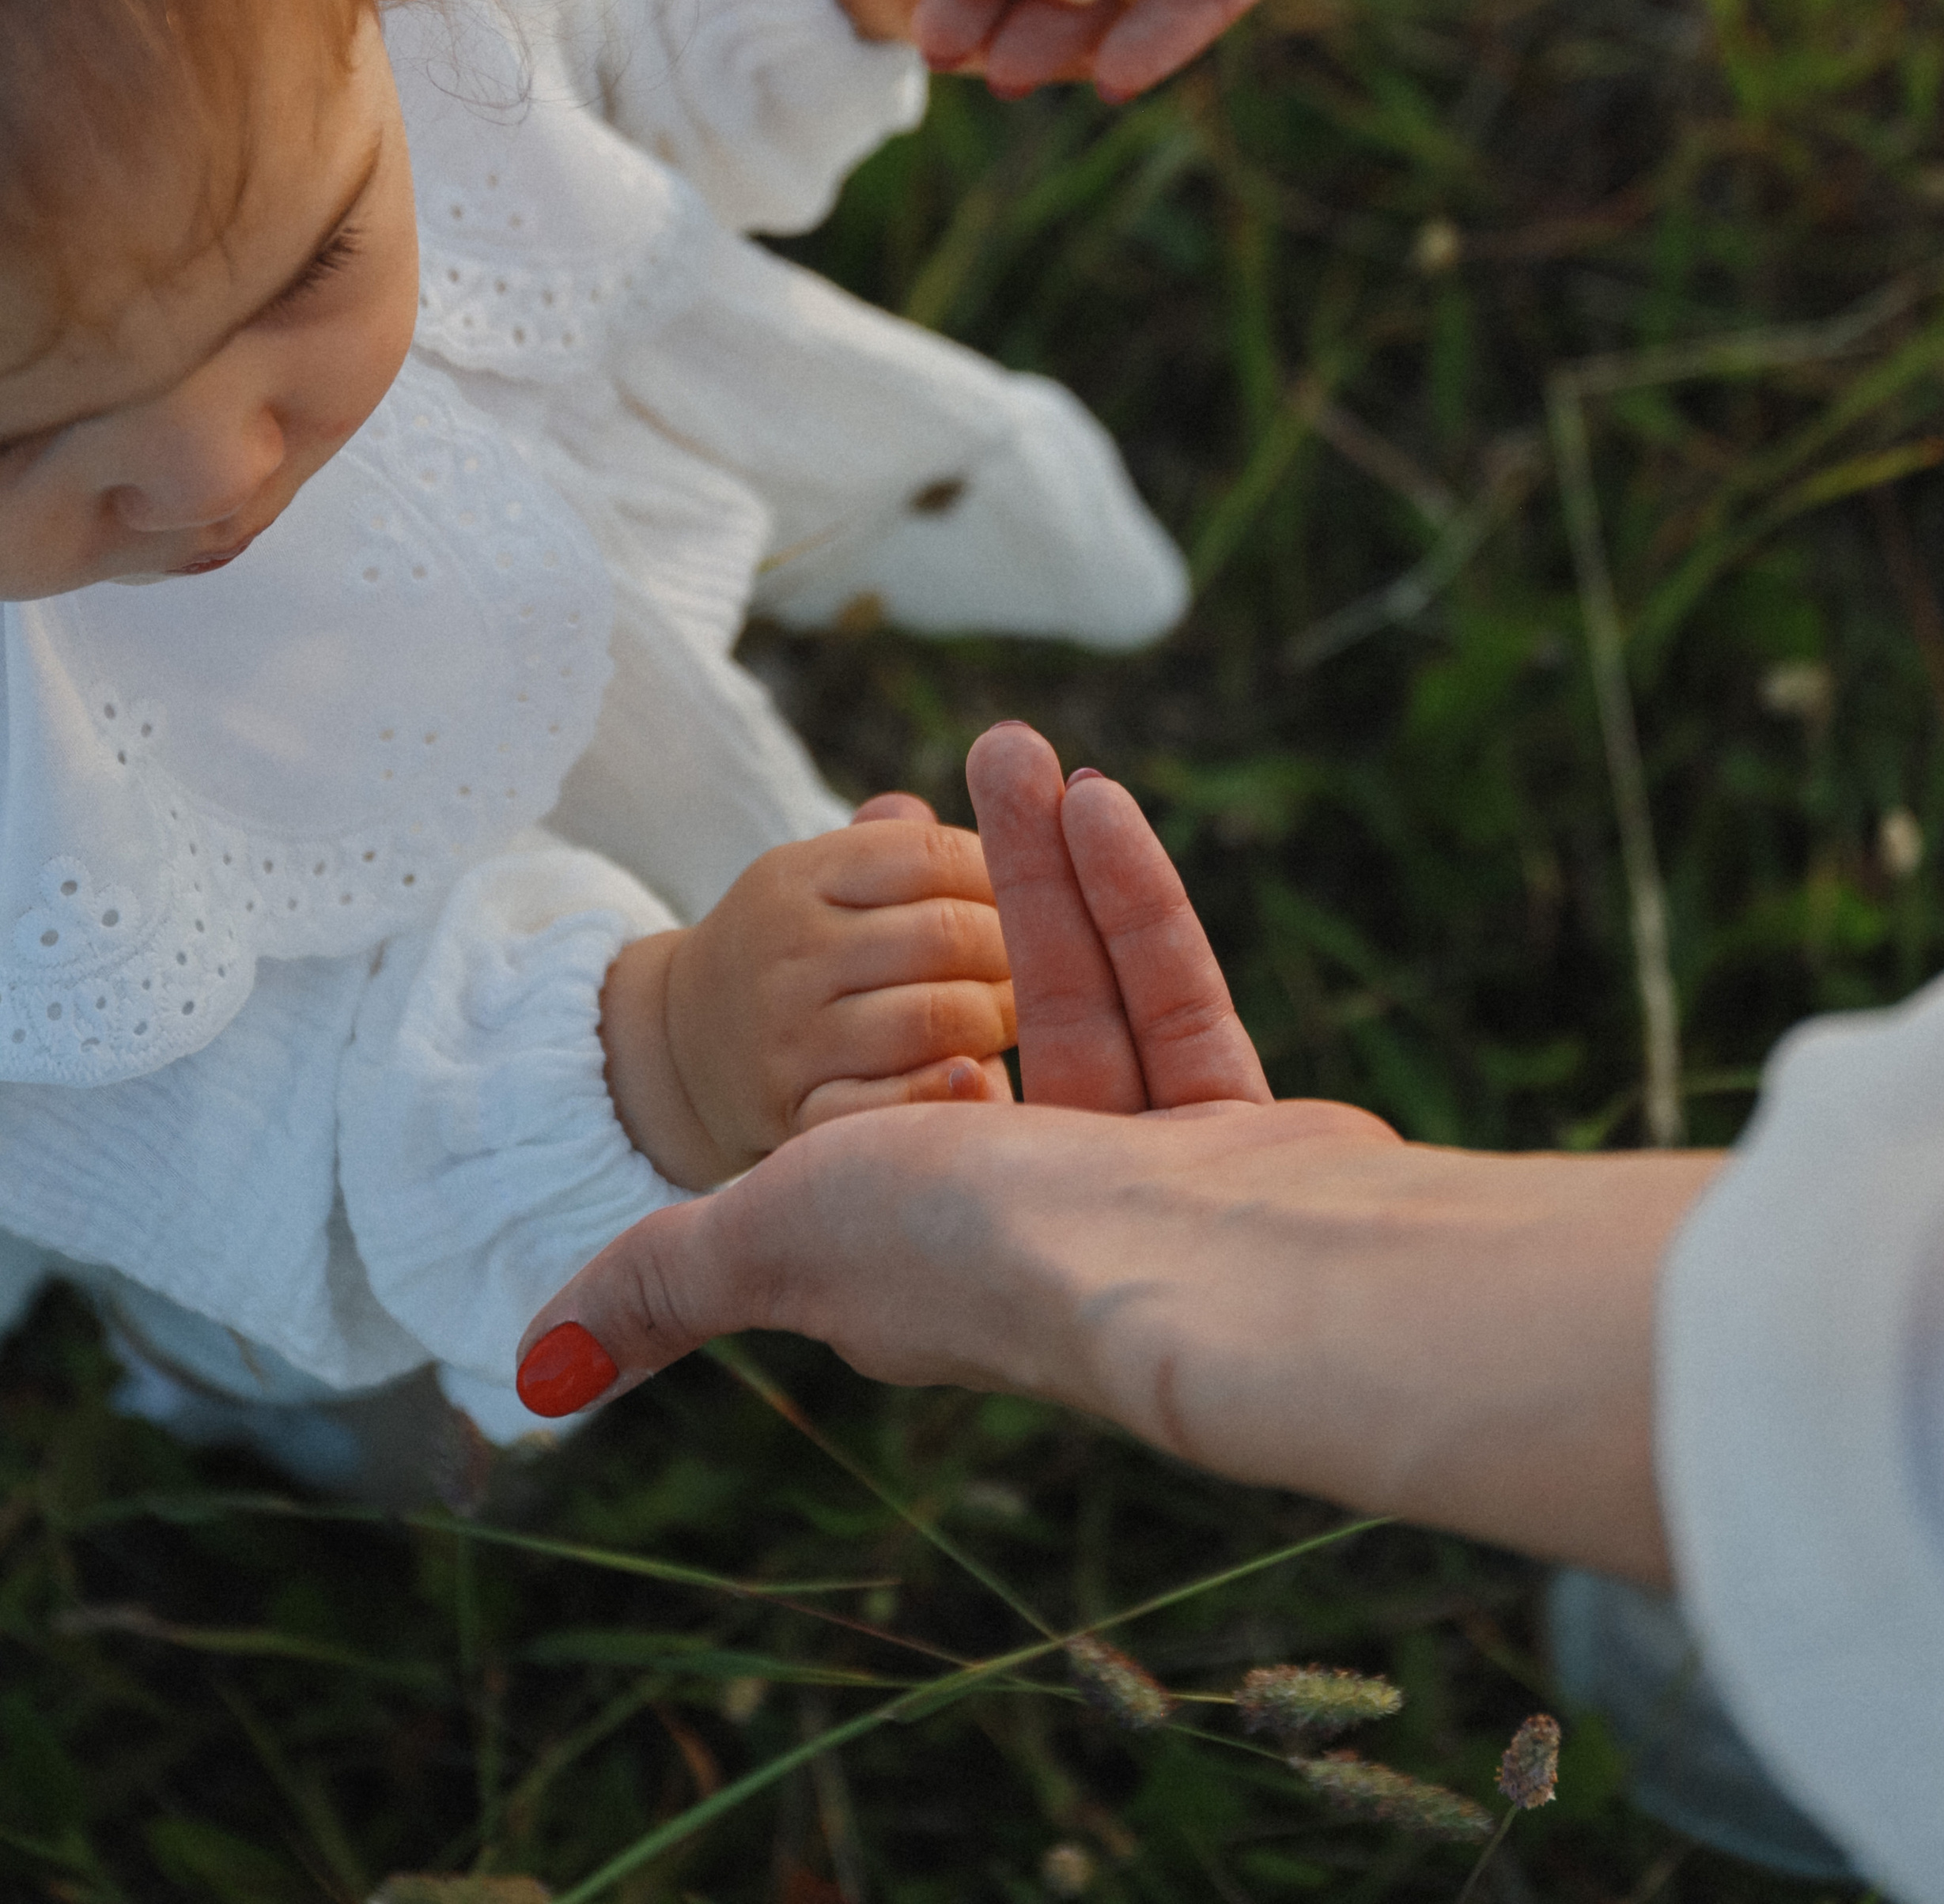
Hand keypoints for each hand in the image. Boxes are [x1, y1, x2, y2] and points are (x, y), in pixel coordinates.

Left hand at [542, 718, 1289, 1373]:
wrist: (1209, 1291)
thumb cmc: (979, 1256)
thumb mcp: (770, 1238)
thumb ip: (660, 1282)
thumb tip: (529, 1370)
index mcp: (922, 1239)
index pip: (880, 1091)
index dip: (864, 998)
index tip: (845, 891)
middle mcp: (1036, 1213)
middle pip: (993, 1017)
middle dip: (963, 893)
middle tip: (966, 761)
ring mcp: (1147, 1175)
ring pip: (1086, 992)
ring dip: (1044, 865)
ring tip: (1014, 744)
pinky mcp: (1242, 1131)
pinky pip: (1175, 994)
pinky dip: (1134, 900)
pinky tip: (1094, 803)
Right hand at [596, 794, 1013, 1190]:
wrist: (681, 1045)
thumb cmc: (792, 945)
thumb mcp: (818, 874)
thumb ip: (901, 839)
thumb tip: (1000, 768)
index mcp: (802, 874)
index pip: (930, 854)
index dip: (998, 872)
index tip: (1025, 895)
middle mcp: (792, 948)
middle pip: (943, 935)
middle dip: (1011, 950)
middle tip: (1043, 964)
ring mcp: (791, 1034)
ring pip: (931, 1018)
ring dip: (994, 1019)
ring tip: (1008, 1019)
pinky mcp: (796, 1110)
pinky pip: (887, 1103)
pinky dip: (940, 1092)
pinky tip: (973, 1077)